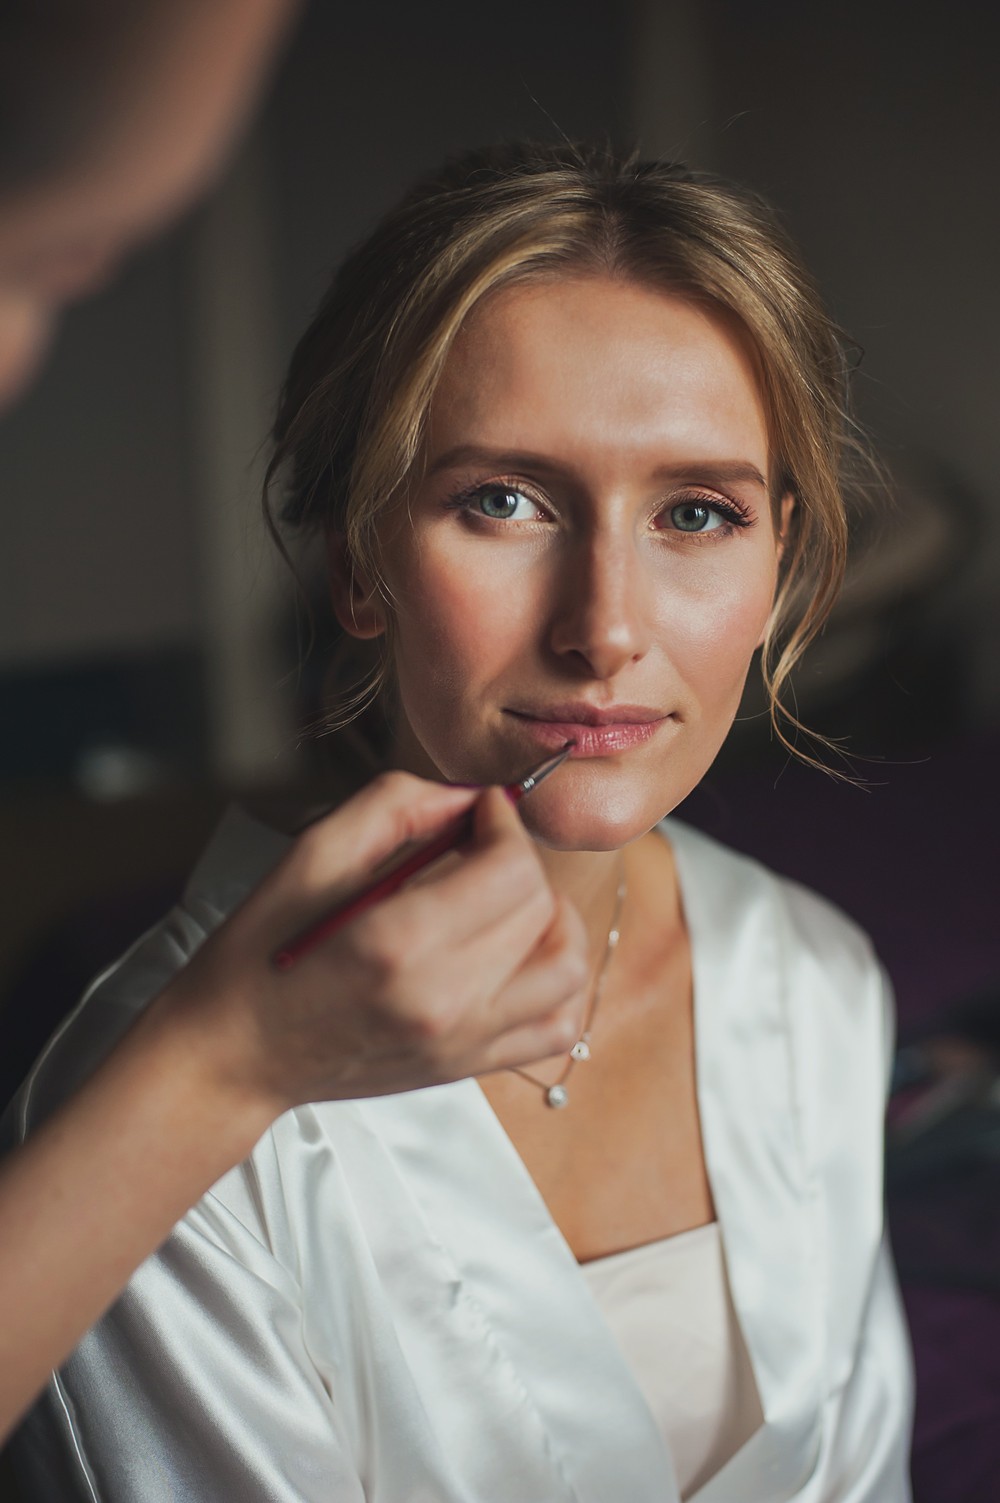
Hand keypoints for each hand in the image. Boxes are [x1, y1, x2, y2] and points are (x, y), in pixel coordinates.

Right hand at [159, 772, 589, 1121]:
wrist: (237, 1053)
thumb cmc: (264, 954)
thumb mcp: (311, 855)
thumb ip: (394, 806)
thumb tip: (468, 796)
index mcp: (398, 942)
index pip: (511, 869)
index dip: (504, 824)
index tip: (480, 811)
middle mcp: (443, 1000)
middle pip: (540, 908)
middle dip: (519, 859)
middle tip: (479, 845)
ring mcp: (462, 1042)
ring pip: (566, 967)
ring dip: (549, 920)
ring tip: (505, 901)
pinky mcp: (467, 1066)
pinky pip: (557, 1028)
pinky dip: (555, 984)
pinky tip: (517, 956)